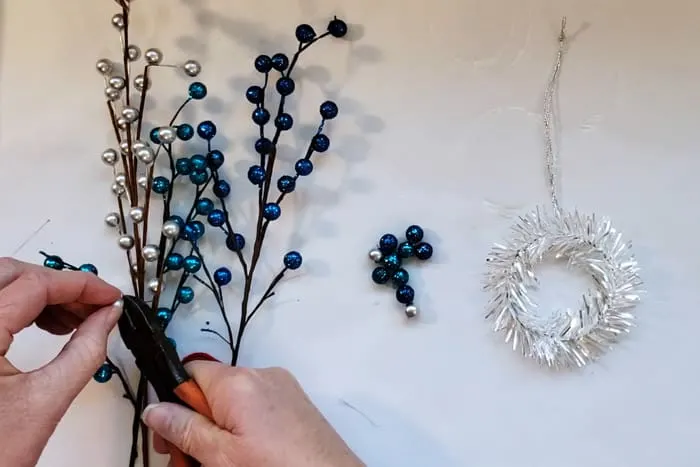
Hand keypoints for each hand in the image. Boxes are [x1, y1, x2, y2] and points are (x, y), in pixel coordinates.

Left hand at [0, 257, 121, 466]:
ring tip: (76, 319)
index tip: (110, 297)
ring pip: (0, 285)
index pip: (36, 285)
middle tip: (94, 304)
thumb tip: (107, 317)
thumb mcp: (46, 400)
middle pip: (12, 274)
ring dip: (41, 294)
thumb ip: (85, 351)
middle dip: (59, 284)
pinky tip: (48, 325)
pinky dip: (22, 308)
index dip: (81, 285)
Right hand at [143, 363, 364, 466]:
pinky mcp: (295, 402)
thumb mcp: (220, 456)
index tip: (168, 435)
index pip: (189, 373)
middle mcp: (261, 375)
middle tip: (186, 462)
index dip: (173, 402)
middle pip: (211, 391)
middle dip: (194, 423)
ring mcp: (282, 387)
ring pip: (233, 403)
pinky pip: (256, 407)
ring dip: (217, 430)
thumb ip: (184, 429)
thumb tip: (153, 409)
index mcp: (237, 381)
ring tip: (216, 464)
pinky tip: (243, 457)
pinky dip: (243, 428)